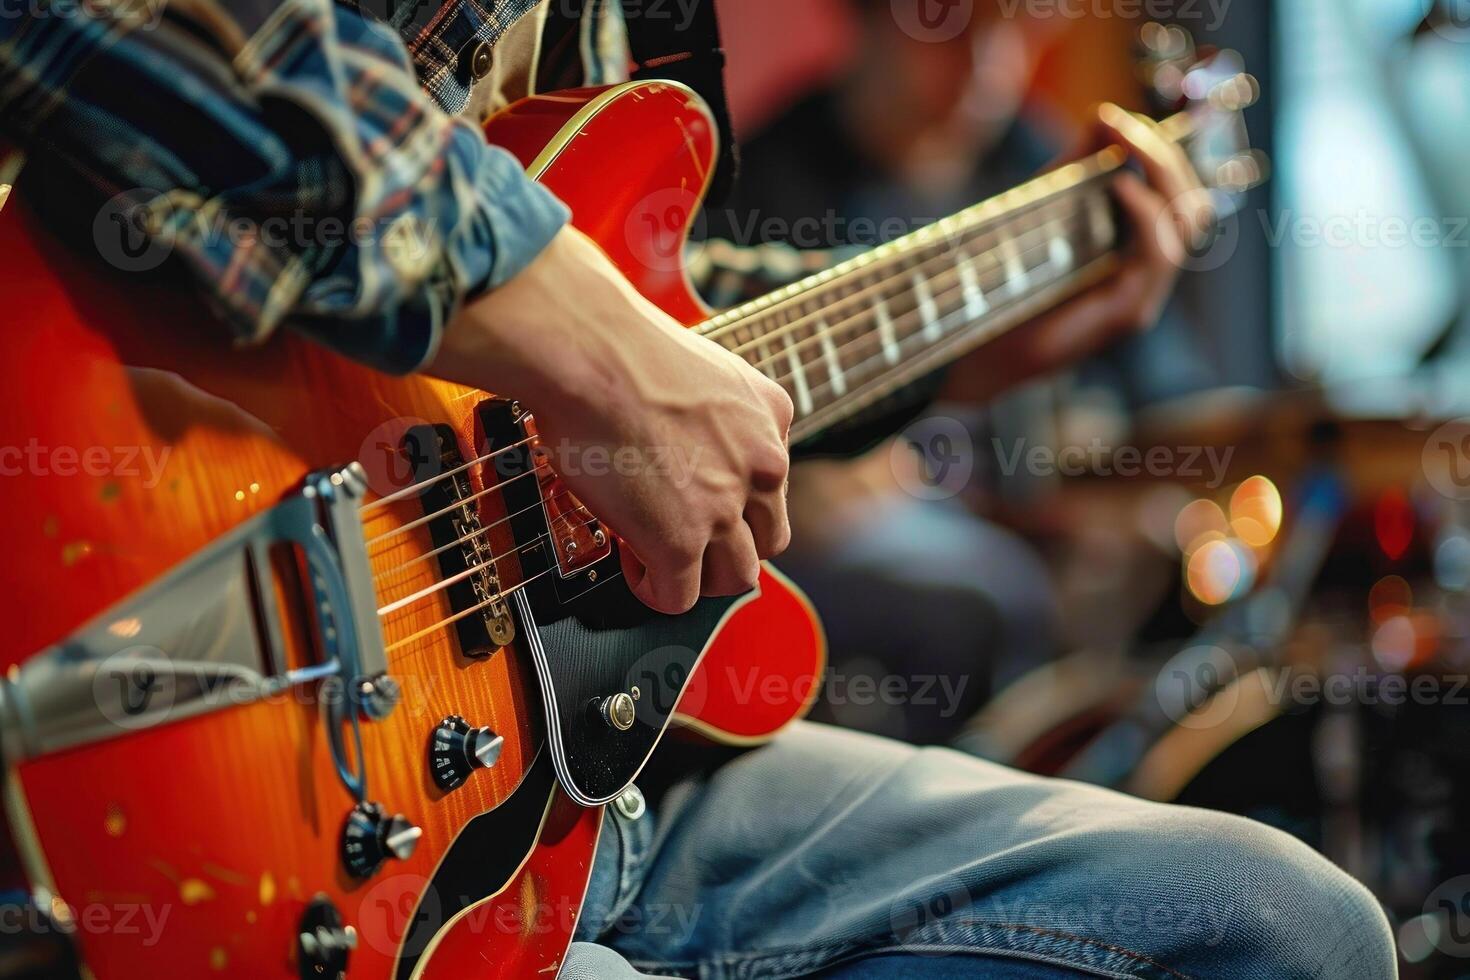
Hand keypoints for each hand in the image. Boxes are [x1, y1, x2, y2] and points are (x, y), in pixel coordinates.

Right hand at [431, 226, 793, 613]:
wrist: (588, 349)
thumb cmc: (618, 345)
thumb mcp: (699, 366)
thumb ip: (710, 410)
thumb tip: (678, 437)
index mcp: (772, 414)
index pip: (774, 482)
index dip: (733, 499)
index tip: (696, 496)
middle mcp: (762, 463)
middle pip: (769, 539)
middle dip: (728, 547)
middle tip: (686, 540)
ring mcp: (724, 506)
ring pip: (735, 577)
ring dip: (697, 576)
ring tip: (655, 556)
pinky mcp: (680, 540)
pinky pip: (678, 596)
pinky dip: (654, 590)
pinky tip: (630, 561)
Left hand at [941, 102, 1212, 400]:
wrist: (973, 353)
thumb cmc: (1003, 291)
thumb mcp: (1042, 215)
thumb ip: (1072, 170)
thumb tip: (1101, 118)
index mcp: (1130, 254)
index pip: (1177, 195)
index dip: (1156, 150)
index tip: (1114, 117)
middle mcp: (1145, 277)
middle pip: (1192, 203)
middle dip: (1164, 153)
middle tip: (1124, 125)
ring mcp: (1142, 297)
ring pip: (1186, 223)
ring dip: (1160, 172)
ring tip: (1124, 144)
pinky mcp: (1129, 314)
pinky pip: (1159, 254)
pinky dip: (1147, 213)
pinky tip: (1120, 185)